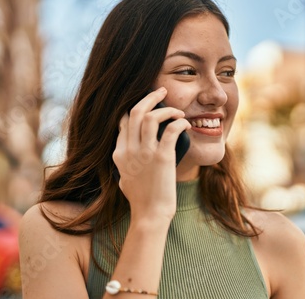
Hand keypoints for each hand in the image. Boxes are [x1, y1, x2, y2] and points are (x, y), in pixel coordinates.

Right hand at [112, 87, 190, 222]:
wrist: (150, 214)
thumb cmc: (140, 200)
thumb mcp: (123, 178)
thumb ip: (122, 165)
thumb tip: (123, 160)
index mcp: (119, 153)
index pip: (123, 120)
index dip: (136, 107)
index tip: (147, 103)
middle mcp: (129, 150)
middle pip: (135, 111)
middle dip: (149, 97)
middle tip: (161, 91)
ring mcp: (144, 153)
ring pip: (150, 116)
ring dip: (166, 108)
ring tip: (177, 110)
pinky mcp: (162, 158)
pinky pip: (171, 130)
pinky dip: (179, 122)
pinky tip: (185, 123)